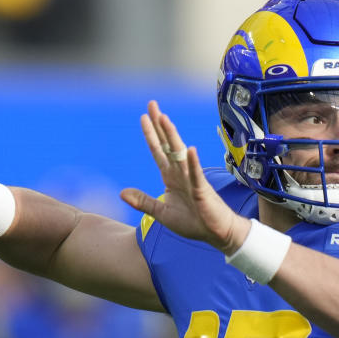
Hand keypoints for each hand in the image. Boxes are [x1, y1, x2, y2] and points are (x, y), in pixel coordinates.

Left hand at [121, 101, 249, 253]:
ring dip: (172, 136)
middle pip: (168, 144)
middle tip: (152, 104)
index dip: (150, 134)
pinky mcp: (202, 191)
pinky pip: (196, 175)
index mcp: (171, 177)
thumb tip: (122, 193)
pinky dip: (192, 163)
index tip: (144, 116)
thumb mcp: (162, 213)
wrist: (216, 233)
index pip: (158, 151)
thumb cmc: (193, 222)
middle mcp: (181, 173)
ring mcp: (192, 179)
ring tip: (164, 119)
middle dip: (159, 125)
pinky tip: (189, 149)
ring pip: (180, 154)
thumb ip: (143, 202)